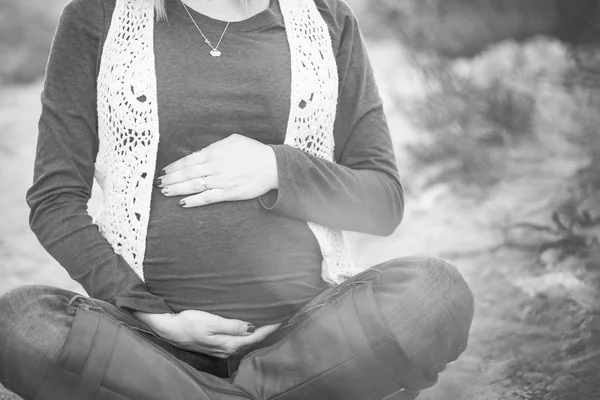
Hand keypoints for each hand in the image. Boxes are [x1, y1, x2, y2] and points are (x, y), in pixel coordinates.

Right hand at [134, 310, 280, 357]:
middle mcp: (228, 349)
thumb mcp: (210, 322)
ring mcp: (222, 349)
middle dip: (269, 329)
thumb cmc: (188, 322)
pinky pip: (239, 340)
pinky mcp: (216, 345)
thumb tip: (252, 327)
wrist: (168, 329)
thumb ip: (232, 325)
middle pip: (254, 340)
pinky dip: (248, 333)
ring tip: (270, 320)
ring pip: (247, 341)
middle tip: (282, 316)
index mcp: (229, 344)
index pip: (257, 335)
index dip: (272, 326)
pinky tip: (250, 327)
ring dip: (259, 331)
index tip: (284, 316)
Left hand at [157, 134, 277, 207]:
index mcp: (214, 153)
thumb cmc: (254, 151)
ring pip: (193, 186)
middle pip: (187, 174)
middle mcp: (215, 167)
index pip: (188, 160)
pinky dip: (193, 201)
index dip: (174, 166)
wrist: (272, 165)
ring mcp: (221, 181)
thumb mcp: (233, 140)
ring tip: (165, 191)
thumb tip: (200, 152)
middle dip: (171, 179)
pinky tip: (183, 203)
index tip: (165, 170)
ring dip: (177, 189)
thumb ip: (215, 146)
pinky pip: (207, 198)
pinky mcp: (229, 194)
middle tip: (159, 182)